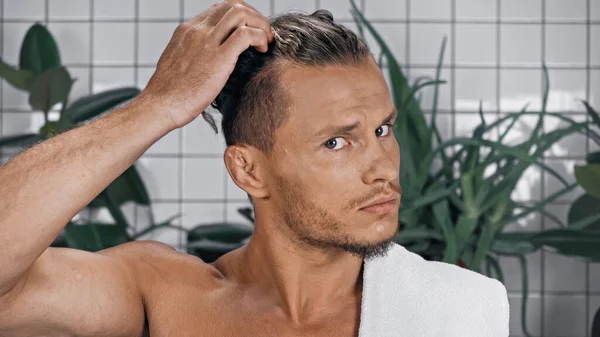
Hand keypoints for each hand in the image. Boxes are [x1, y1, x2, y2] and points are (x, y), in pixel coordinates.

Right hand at [136, 1, 273, 129]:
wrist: (160, 106)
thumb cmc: (170, 94)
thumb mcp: (179, 64)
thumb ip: (194, 55)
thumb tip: (210, 61)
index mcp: (187, 30)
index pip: (219, 9)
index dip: (241, 17)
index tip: (250, 32)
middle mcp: (197, 30)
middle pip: (232, 4)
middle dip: (254, 16)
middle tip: (263, 34)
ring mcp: (207, 42)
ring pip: (241, 13)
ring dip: (260, 24)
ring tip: (265, 42)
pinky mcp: (219, 57)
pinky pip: (246, 35)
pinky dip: (260, 38)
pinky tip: (262, 50)